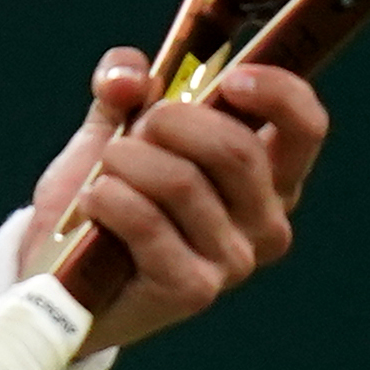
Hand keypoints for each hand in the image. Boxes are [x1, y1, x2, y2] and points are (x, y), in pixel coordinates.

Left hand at [26, 47, 330, 352]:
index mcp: (268, 176)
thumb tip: (127, 78)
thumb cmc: (105, 198)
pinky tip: (94, 205)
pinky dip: (108, 198)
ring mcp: (235, 261)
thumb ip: (122, 86)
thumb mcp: (114, 127)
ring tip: (104, 174)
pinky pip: (146, 221)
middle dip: (168, 122)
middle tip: (133, 130)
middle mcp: (266, 222)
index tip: (229, 78)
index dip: (276, 92)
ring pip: (181, 181)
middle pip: (236, 149)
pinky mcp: (194, 291)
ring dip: (125, 162)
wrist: (64, 278)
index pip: (304, 127)